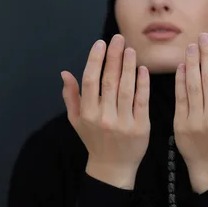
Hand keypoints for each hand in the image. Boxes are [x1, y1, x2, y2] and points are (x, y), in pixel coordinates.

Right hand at [61, 34, 150, 188]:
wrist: (112, 168)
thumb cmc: (94, 140)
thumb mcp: (77, 121)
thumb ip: (71, 96)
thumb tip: (65, 73)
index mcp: (87, 113)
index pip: (90, 81)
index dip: (95, 60)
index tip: (101, 44)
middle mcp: (103, 117)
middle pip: (109, 81)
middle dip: (114, 57)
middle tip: (119, 39)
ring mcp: (122, 122)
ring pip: (126, 89)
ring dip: (128, 67)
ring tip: (131, 50)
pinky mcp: (140, 127)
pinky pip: (141, 101)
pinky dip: (142, 84)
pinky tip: (143, 70)